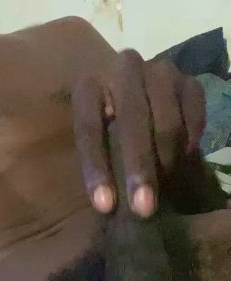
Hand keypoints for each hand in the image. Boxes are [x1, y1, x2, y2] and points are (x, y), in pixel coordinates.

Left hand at [72, 50, 205, 217]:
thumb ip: (93, 160)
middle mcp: (124, 69)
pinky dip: (187, 146)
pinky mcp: (189, 83)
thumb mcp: (88, 139)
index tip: (105, 206)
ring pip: (167, 122)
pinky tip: (179, 167)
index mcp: (88, 85)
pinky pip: (193, 119)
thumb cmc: (103, 127)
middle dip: (139, 169)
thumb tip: (104, 204)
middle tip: (144, 209)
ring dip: (166, 163)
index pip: (89, 128)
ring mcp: (160, 73)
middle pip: (132, 121)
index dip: (97, 169)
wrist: (133, 92)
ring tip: (164, 192)